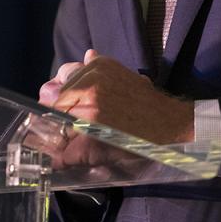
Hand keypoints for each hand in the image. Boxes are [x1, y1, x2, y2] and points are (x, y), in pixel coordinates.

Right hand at [39, 49, 194, 144]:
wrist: (169, 123)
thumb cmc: (139, 142)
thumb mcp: (104, 154)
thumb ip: (74, 155)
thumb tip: (53, 159)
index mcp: (88, 108)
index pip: (51, 113)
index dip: (52, 124)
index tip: (56, 131)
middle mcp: (90, 84)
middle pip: (54, 91)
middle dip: (58, 106)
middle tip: (69, 120)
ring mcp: (99, 69)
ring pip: (67, 75)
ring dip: (69, 89)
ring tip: (81, 104)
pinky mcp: (107, 63)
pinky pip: (83, 63)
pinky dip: (83, 73)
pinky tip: (91, 87)